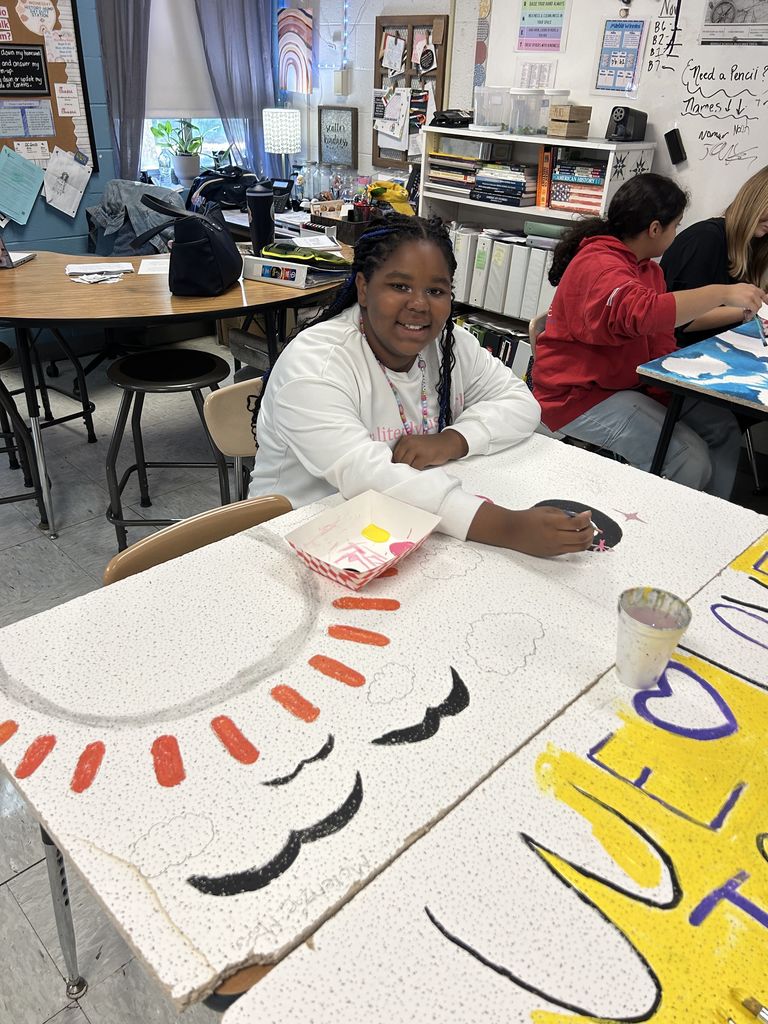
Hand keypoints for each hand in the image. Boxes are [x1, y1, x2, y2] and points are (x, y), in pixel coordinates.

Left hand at [392, 428, 467, 468]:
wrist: (446, 443)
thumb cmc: (430, 447)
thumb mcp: (415, 445)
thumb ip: (406, 453)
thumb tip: (395, 467)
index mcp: (405, 440)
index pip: (394, 455)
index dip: (396, 464)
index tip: (399, 470)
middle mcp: (409, 443)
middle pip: (398, 461)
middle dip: (401, 469)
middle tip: (406, 473)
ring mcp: (416, 449)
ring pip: (406, 465)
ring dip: (408, 471)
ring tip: (412, 473)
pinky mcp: (424, 456)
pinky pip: (415, 468)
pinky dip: (416, 472)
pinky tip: (419, 472)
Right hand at [468, 503, 594, 556]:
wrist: (511, 531)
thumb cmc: (527, 519)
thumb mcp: (546, 510)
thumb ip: (564, 514)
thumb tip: (581, 519)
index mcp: (551, 522)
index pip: (578, 523)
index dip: (587, 518)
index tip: (588, 514)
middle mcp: (553, 536)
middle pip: (582, 537)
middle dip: (590, 530)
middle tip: (590, 524)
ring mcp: (553, 547)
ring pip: (580, 547)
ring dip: (587, 540)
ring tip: (586, 532)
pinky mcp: (552, 554)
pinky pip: (570, 550)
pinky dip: (577, 544)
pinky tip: (575, 537)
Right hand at [725, 283, 765, 315]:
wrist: (723, 293)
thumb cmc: (727, 292)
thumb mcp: (740, 289)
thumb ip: (746, 292)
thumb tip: (747, 299)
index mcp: (751, 286)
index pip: (761, 293)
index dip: (763, 300)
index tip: (764, 304)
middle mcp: (753, 290)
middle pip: (760, 301)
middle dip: (756, 308)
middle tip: (750, 313)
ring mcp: (752, 295)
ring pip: (758, 306)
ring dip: (753, 312)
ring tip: (747, 315)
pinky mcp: (749, 302)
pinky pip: (754, 310)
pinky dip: (751, 315)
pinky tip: (747, 316)